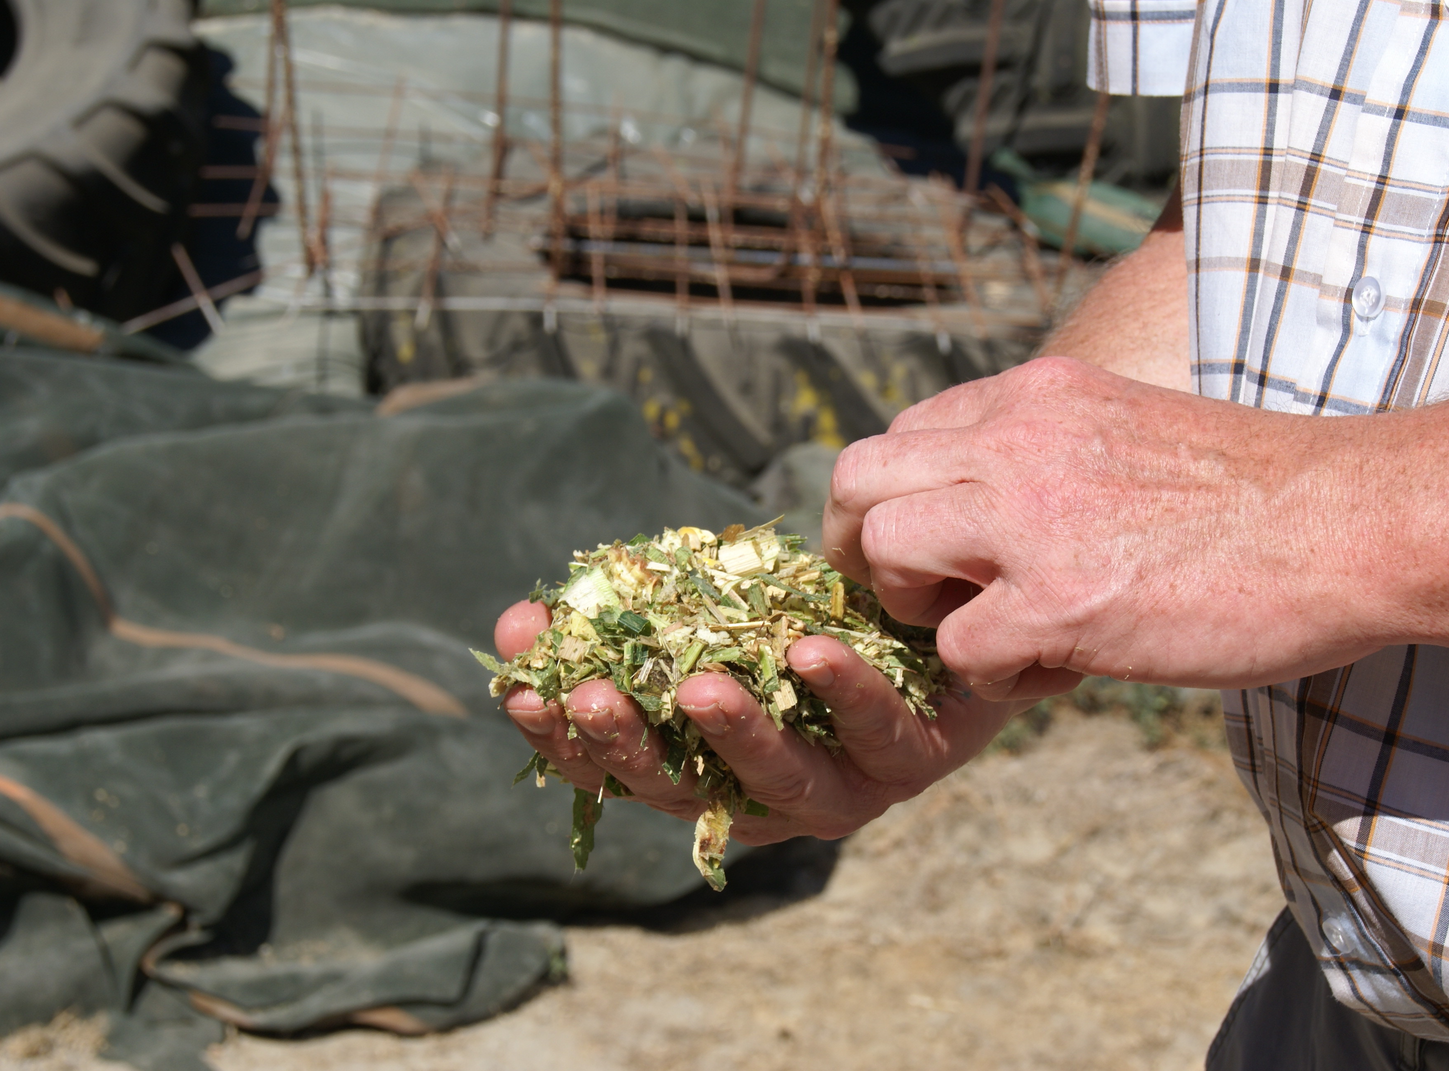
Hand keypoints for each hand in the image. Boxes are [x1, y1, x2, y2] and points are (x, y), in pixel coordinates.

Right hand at [494, 600, 1041, 843]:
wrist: (932, 615)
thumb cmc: (799, 618)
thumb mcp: (705, 615)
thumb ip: (625, 624)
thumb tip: (516, 623)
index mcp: (702, 769)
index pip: (617, 769)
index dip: (565, 737)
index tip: (523, 688)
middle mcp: (763, 796)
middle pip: (685, 787)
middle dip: (630, 744)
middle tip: (584, 695)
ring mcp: (842, 787)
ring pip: (781, 779)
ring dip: (735, 734)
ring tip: (698, 686)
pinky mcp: (912, 757)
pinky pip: (876, 730)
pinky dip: (844, 692)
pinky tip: (811, 650)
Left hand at [823, 355, 1386, 699]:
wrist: (1348, 523)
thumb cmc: (1252, 489)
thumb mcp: (1125, 425)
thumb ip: (1042, 448)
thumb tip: (981, 499)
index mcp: (1032, 395)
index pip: (900, 434)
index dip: (897, 499)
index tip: (932, 545)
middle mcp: (1013, 441)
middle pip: (856, 479)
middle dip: (864, 547)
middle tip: (913, 595)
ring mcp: (1028, 520)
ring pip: (884, 552)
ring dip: (916, 607)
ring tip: (989, 629)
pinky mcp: (1057, 604)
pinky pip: (958, 651)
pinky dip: (995, 678)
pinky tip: (1057, 669)